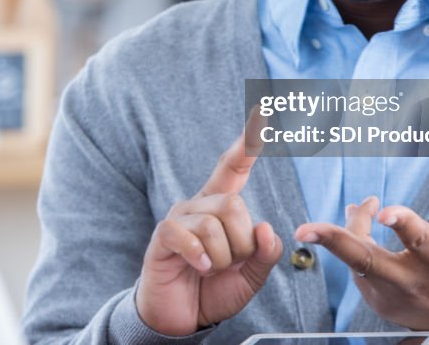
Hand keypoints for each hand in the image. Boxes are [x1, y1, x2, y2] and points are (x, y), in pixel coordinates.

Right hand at [136, 113, 282, 335]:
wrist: (181, 319)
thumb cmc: (214, 290)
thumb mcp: (251, 277)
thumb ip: (264, 253)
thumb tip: (265, 228)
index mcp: (220, 206)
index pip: (234, 167)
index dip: (249, 140)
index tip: (264, 110)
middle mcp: (198, 205)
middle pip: (233, 205)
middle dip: (241, 244)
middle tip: (229, 264)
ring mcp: (178, 219)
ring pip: (214, 225)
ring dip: (222, 257)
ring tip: (212, 270)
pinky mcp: (163, 237)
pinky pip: (186, 235)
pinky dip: (200, 258)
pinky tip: (200, 269)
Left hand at [293, 159, 428, 329]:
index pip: (420, 243)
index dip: (403, 225)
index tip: (384, 210)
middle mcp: (411, 283)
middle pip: (366, 261)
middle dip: (334, 242)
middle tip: (304, 230)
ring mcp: (389, 296)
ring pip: (357, 257)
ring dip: (352, 227)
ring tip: (365, 207)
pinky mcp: (377, 301)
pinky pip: (357, 265)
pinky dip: (356, 240)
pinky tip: (365, 223)